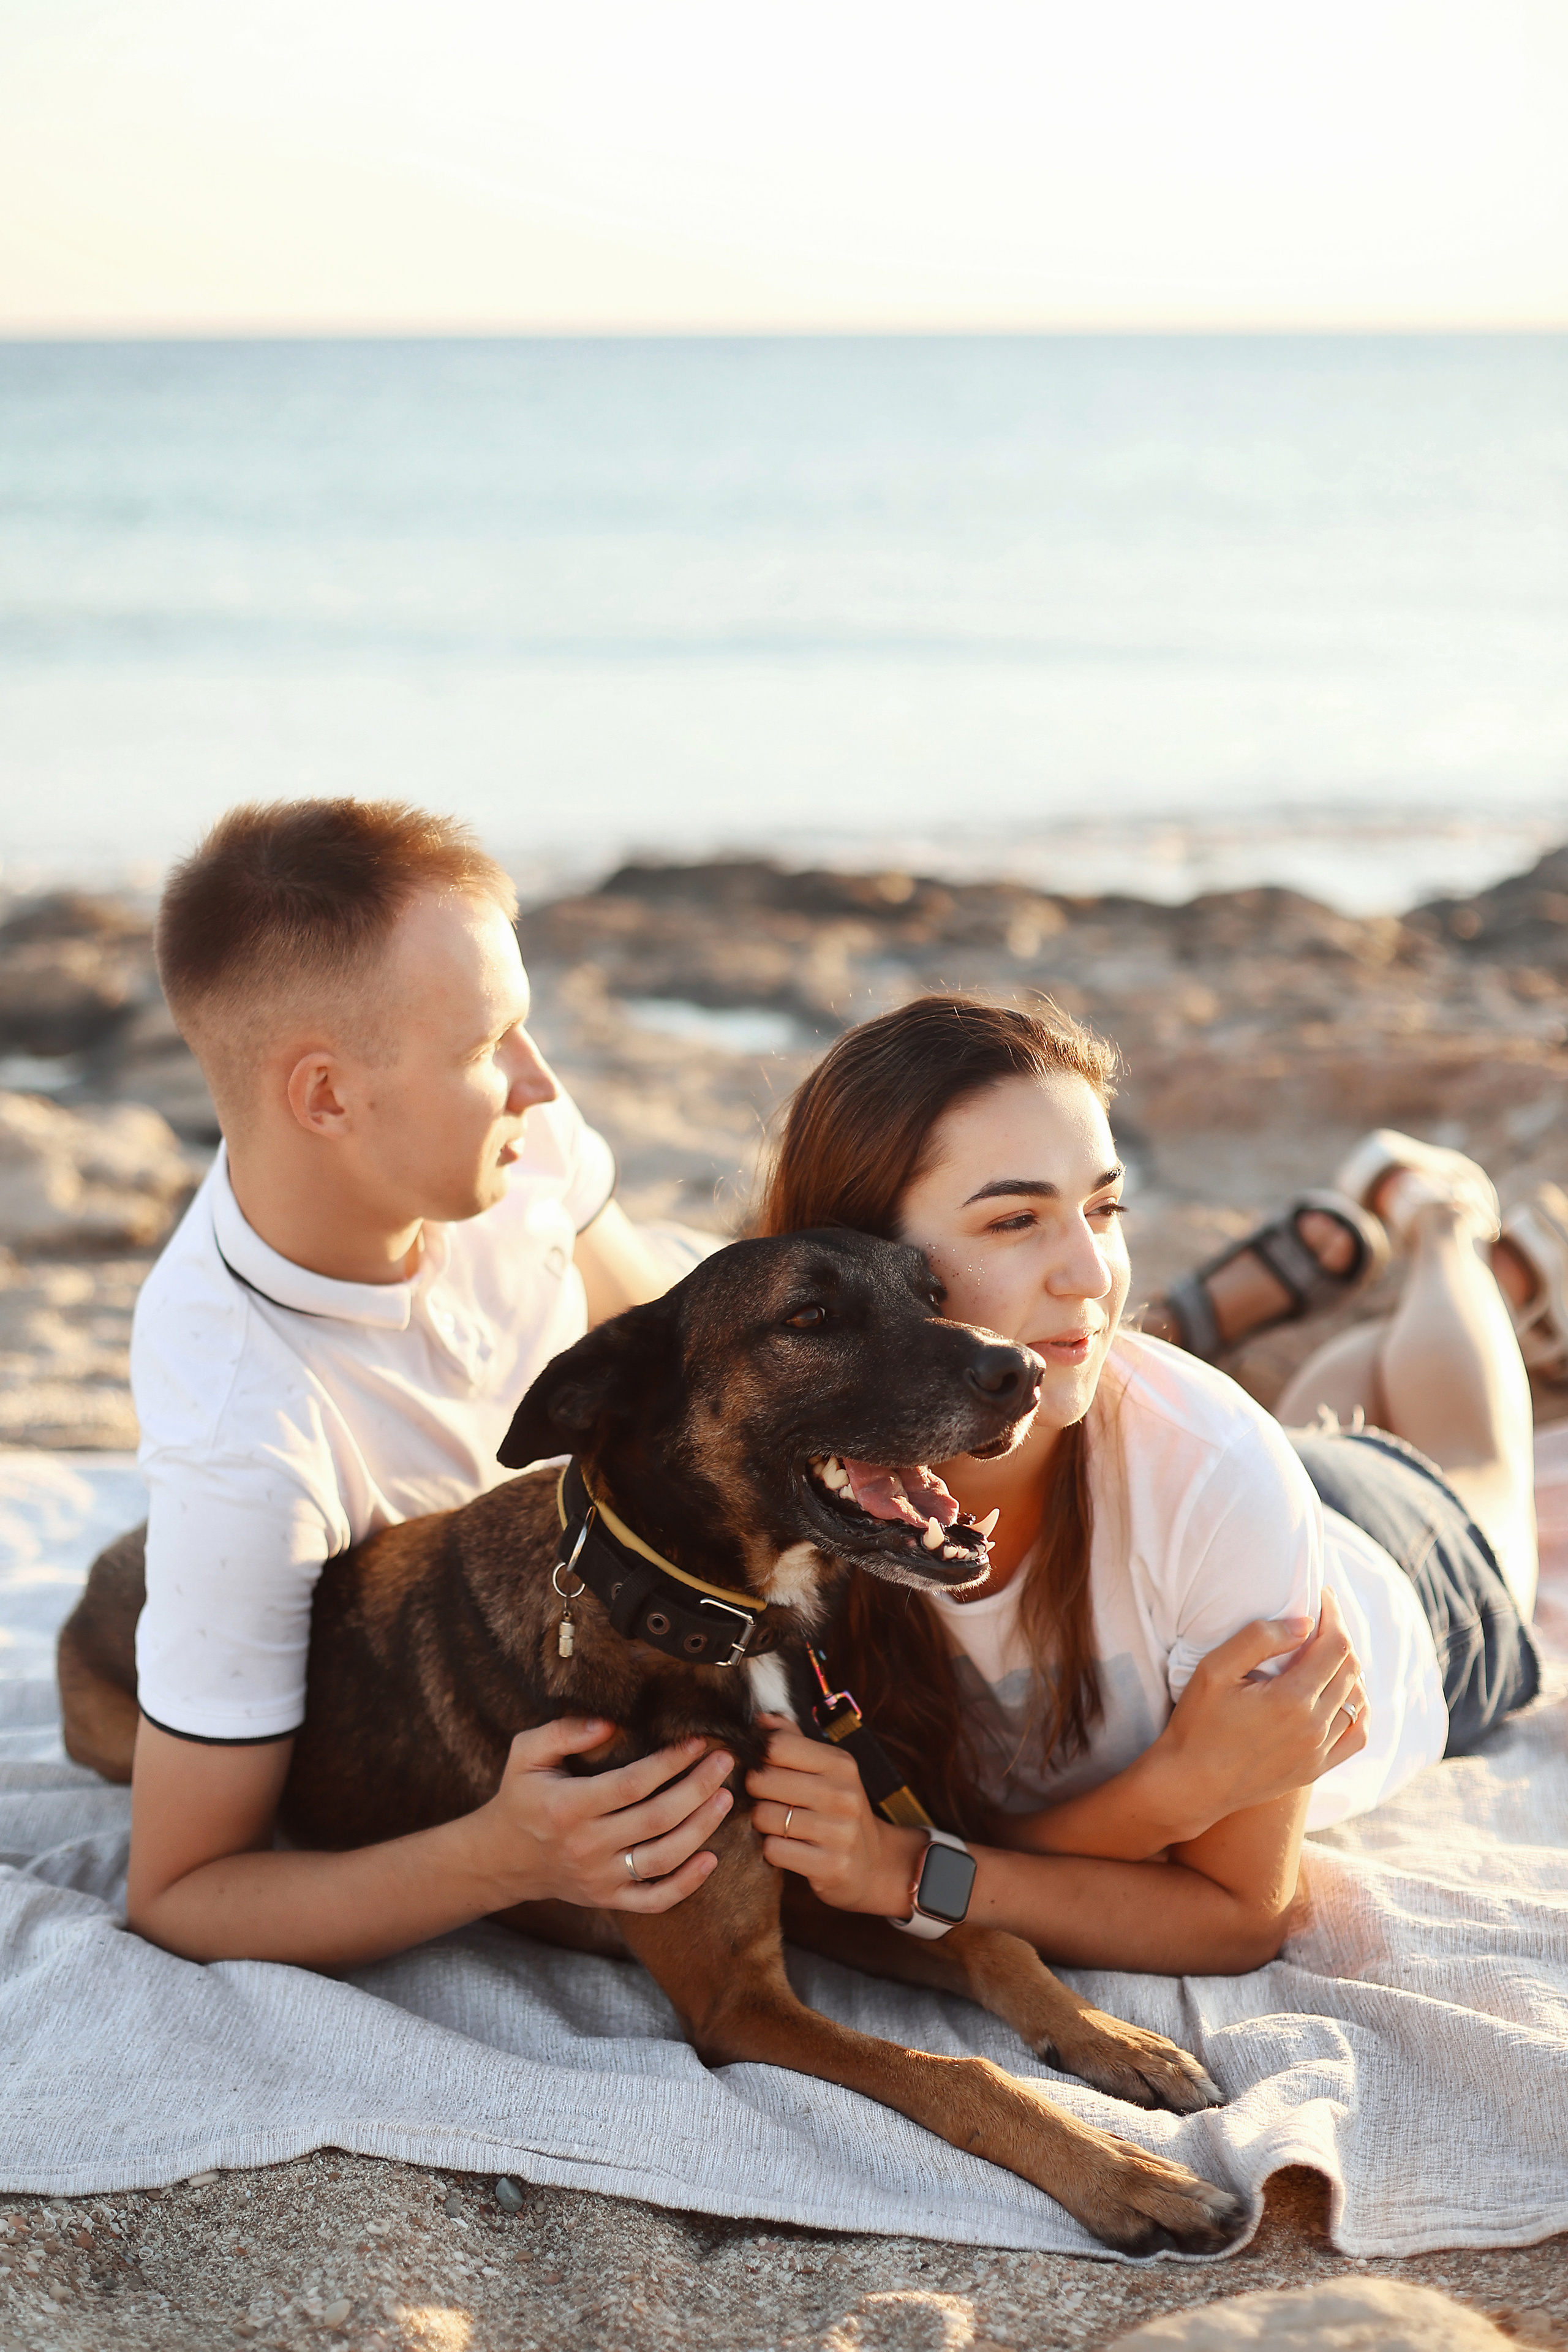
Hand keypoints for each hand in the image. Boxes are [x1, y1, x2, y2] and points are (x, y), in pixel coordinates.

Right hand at [470, 1719, 734, 1911]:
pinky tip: (712, 1858)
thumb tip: (608, 1723)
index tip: (697, 1741)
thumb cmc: (522, 1797)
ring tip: (726, 1799)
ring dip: (701, 1829)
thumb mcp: (526, 1755)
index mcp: (567, 1807)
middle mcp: (586, 1846)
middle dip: (698, 1788)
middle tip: (725, 1763)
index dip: (669, 1762)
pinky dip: (687, 1884)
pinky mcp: (609, 1899)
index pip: (631, 1784)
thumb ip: (563, 1732)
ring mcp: (599, 1878)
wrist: (503, 1858)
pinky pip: (655, 1900)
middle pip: (656, 1819)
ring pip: (663, 1858)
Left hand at [744, 1717, 922, 1915]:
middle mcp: (843, 1794)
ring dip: (761, 1823)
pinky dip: (771, 1850)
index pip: (778, 1745)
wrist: (874, 1862)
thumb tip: (761, 1717)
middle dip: (754, 1792)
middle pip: (763, 1780)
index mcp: (840, 1763)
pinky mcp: (832, 1865)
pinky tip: (786, 1848)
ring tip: (775, 1825)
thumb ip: (793, 1741)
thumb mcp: (826, 1769)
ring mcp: (840, 1832)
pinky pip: (774, 1851)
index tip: (761, 1769)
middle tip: (764, 1800)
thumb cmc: (838, 1809)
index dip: (758, 1757)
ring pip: (765, 1817)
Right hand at [1154, 1588, 1368, 1841]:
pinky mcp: (1316, 1769)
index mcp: (1293, 1700)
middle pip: (1350, 1668)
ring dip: (1347, 1670)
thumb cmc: (1197, 1723)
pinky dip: (1357, 1709)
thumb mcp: (1215, 1670)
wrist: (1190, 1784)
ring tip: (1324, 1652)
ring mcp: (1319, 1752)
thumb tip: (1304, 1623)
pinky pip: (1356, 1735)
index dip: (1334, 1614)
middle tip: (1320, 1618)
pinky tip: (1342, 1696)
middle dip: (1339, 1635)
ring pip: (1357, 1699)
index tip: (1321, 1595)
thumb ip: (1259, 1639)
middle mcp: (1315, 1727)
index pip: (1336, 1645)